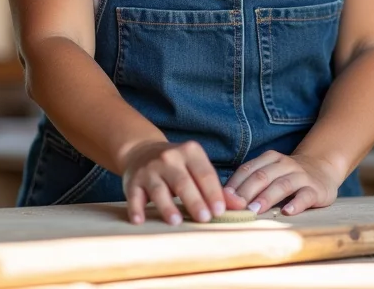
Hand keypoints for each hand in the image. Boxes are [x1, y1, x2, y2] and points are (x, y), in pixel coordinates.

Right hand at [121, 140, 245, 224]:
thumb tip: (241, 206)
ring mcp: (150, 169)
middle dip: (194, 200)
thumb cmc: (177, 165)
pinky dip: (136, 208)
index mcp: (190, 152)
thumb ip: (216, 187)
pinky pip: (134, 195)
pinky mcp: (133, 181)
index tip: (220, 210)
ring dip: (167, 206)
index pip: (204, 173)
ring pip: (159, 188)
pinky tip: (140, 220)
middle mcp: (169, 158)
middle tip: (205, 218)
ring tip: (176, 222)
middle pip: (183, 182)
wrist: (142, 151)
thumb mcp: (196, 168)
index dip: (213, 192)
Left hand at [225, 151, 340, 215]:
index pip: (248, 169)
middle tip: (236, 207)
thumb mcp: (270, 173)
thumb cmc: (287, 176)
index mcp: (270, 158)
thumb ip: (251, 183)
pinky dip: (295, 204)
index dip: (234, 184)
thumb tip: (224, 199)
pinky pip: (305, 196)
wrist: (322, 169)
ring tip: (254, 211)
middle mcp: (285, 164)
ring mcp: (300, 176)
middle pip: (262, 176)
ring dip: (266, 197)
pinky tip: (287, 212)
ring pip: (282, 185)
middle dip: (247, 192)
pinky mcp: (315, 189)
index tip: (223, 199)